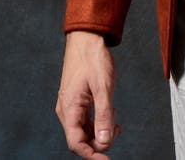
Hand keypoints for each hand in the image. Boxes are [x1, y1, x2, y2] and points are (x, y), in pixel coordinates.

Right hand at [56, 31, 121, 157]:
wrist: (86, 37)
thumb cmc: (93, 58)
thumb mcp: (103, 87)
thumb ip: (104, 115)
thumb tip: (104, 141)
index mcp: (69, 108)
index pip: (76, 143)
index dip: (91, 155)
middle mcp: (66, 109)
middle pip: (80, 138)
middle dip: (99, 141)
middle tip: (117, 131)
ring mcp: (70, 104)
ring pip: (84, 129)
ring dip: (100, 131)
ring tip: (117, 122)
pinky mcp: (76, 99)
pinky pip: (85, 118)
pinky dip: (98, 122)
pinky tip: (112, 118)